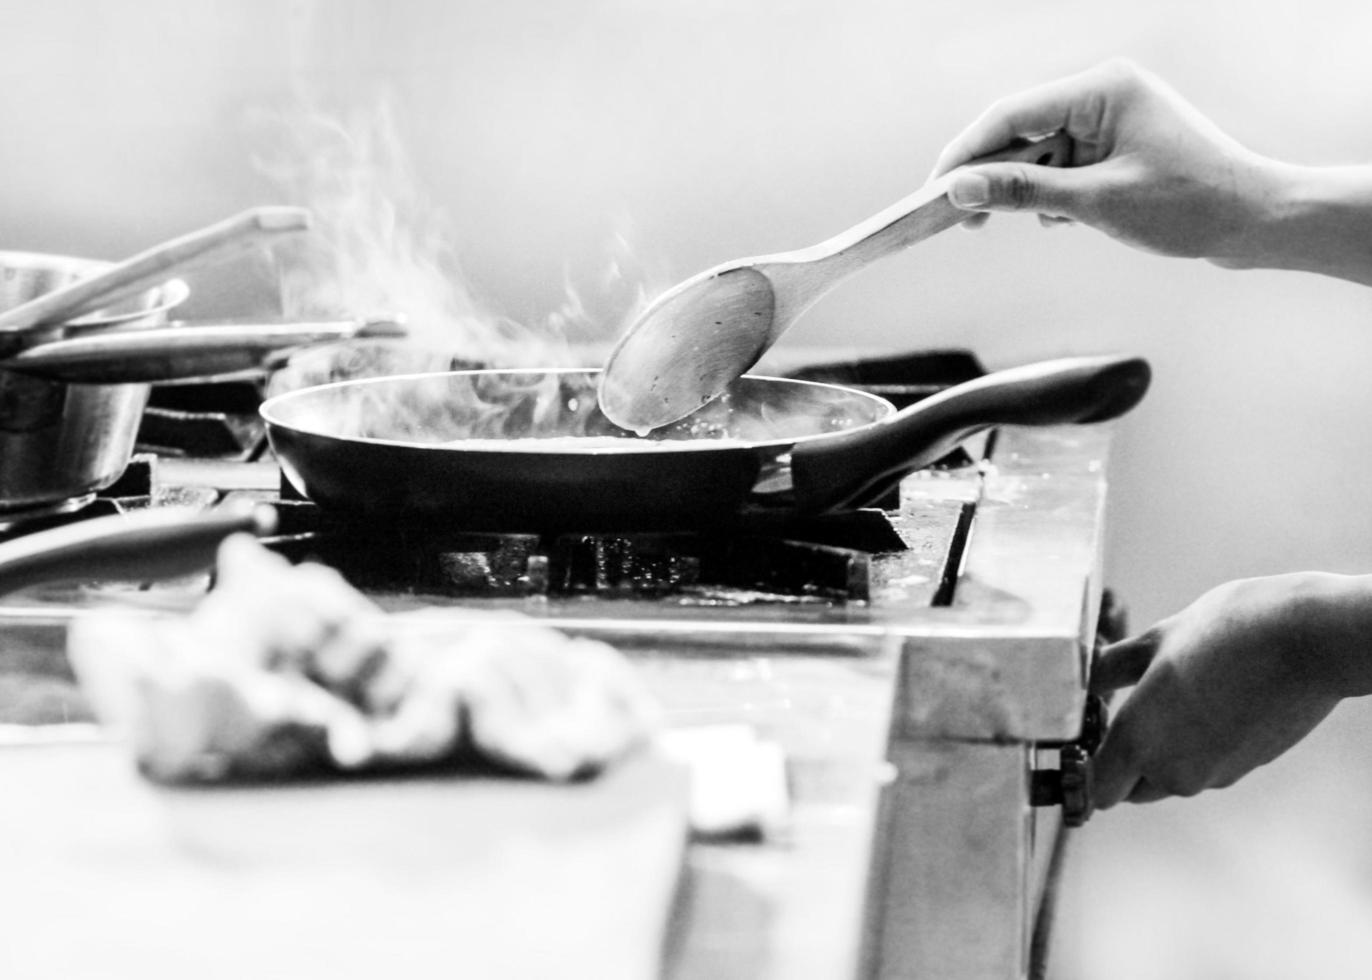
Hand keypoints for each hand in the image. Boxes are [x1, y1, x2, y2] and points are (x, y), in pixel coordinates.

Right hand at [930, 59, 1280, 264]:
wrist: (1254, 222)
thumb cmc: (1190, 204)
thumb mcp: (1095, 202)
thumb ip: (1023, 191)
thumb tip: (960, 189)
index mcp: (1101, 90)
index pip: (1011, 115)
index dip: (966, 154)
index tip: (934, 192)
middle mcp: (1103, 95)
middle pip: (1020, 132)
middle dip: (993, 176)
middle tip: (964, 218)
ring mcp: (1109, 120)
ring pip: (1038, 153)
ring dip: (1028, 190)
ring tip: (1033, 222)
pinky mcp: (1115, 146)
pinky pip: (1061, 166)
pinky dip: (1053, 195)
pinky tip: (1066, 220)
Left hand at [1089, 572, 1371, 807]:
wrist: (1311, 639)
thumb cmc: (1229, 630)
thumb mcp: (1156, 639)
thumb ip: (1112, 668)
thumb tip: (1086, 678)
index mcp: (1140, 741)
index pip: (1098, 788)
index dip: (1089, 765)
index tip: (1091, 734)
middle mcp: (1174, 770)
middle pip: (1131, 788)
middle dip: (1122, 761)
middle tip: (1126, 710)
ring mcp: (1215, 773)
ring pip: (1170, 779)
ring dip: (1162, 752)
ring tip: (1170, 696)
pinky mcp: (1248, 766)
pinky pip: (1206, 767)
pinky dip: (1198, 745)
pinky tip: (1206, 700)